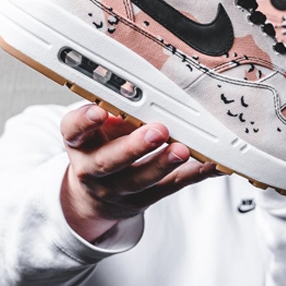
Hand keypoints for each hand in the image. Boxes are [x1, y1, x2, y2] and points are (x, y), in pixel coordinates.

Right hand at [59, 104, 218, 241]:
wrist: (96, 198)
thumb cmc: (100, 149)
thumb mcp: (95, 129)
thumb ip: (114, 110)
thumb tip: (140, 87)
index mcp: (79, 143)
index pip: (73, 131)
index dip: (84, 121)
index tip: (98, 111)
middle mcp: (94, 169)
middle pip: (109, 161)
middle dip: (134, 146)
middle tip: (158, 131)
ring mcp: (118, 189)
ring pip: (140, 180)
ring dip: (163, 164)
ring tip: (182, 150)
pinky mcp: (144, 199)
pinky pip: (171, 186)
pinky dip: (194, 174)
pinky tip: (211, 164)